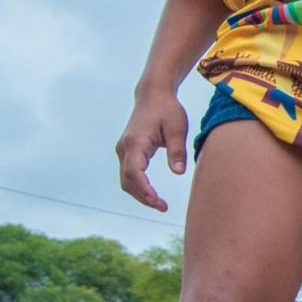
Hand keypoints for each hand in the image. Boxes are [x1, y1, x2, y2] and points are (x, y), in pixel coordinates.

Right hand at [116, 91, 191, 209]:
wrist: (153, 94)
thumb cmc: (167, 109)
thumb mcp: (177, 128)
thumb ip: (177, 150)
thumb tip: (178, 172)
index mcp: (135, 143)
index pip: (135, 173)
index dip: (145, 191)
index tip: (158, 202)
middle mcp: (124, 147)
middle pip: (128, 181)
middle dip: (143, 197)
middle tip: (163, 207)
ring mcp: (123, 149)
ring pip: (126, 179)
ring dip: (140, 194)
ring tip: (159, 204)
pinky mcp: (127, 150)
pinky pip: (129, 173)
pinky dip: (138, 186)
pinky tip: (152, 193)